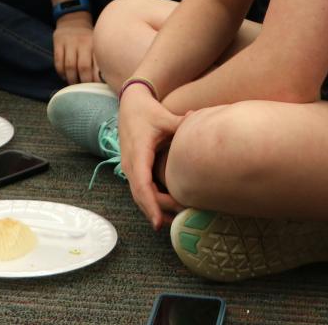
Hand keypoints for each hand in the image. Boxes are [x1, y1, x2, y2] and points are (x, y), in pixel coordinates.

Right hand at [52, 13, 96, 84]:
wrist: (73, 19)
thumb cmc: (88, 37)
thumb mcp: (96, 44)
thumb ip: (99, 59)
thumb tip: (104, 81)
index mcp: (95, 44)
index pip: (97, 65)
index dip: (97, 79)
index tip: (98, 89)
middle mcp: (83, 43)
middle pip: (83, 67)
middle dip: (84, 82)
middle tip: (84, 90)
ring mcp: (69, 42)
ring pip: (69, 66)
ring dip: (71, 79)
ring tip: (74, 85)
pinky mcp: (58, 43)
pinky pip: (58, 62)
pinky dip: (61, 72)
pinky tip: (65, 77)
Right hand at [117, 84, 185, 229]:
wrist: (130, 105)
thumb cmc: (147, 111)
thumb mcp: (164, 117)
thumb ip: (181, 123)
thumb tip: (198, 120)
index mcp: (138, 153)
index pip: (141, 184)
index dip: (150, 204)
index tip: (159, 222)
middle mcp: (130, 164)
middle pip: (141, 196)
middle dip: (158, 210)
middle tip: (181, 220)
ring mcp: (129, 168)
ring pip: (139, 196)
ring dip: (154, 209)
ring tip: (175, 221)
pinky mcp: (133, 169)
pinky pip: (140, 190)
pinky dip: (151, 201)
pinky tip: (167, 208)